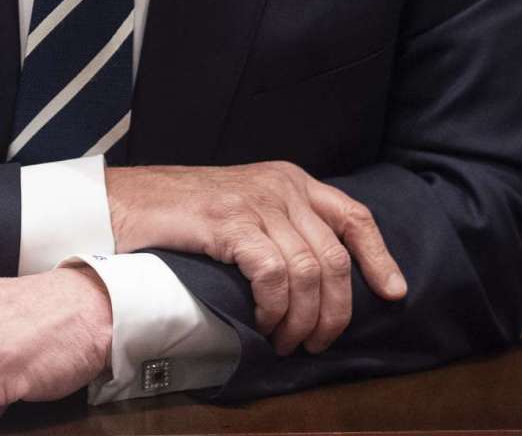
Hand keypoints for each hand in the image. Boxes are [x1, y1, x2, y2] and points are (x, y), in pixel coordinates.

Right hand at [105, 160, 406, 355]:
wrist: (127, 202)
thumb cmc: (182, 214)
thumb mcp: (245, 209)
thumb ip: (281, 227)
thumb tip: (320, 280)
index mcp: (289, 180)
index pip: (353, 215)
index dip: (379, 256)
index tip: (394, 292)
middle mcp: (281, 186)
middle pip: (334, 258)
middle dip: (334, 311)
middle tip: (315, 343)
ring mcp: (256, 201)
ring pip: (308, 273)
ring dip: (302, 319)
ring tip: (284, 340)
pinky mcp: (231, 222)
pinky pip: (274, 275)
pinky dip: (274, 308)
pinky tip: (262, 323)